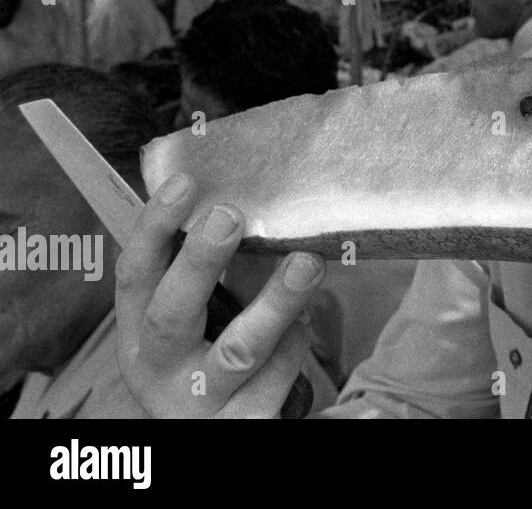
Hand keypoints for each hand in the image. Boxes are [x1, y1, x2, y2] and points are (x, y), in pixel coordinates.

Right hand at [115, 173, 324, 417]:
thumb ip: (200, 272)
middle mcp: (161, 369)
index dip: (154, 228)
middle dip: (200, 263)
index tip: (184, 183)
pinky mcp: (244, 424)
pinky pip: (277, 380)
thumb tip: (230, 196)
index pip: (135, 274)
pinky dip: (295, 347)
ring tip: (307, 263)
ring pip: (240, 351)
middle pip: (174, 315)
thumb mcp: (187, 322)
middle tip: (230, 215)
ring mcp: (201, 402)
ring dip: (276, 303)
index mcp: (139, 333)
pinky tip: (305, 324)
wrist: (207, 437)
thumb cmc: (202, 363)